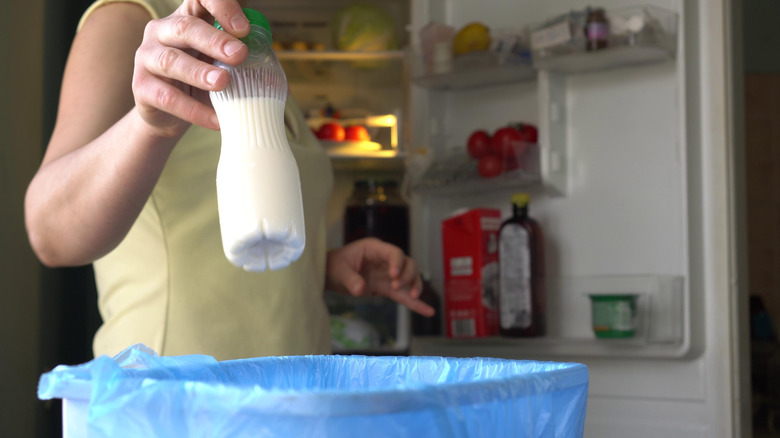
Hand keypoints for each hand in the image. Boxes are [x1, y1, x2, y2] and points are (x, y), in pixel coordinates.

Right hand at [132, 0, 249, 136]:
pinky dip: (194, 110)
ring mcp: (147, 58)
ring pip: (171, 60)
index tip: (244, 28)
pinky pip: (168, 97)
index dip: (221, 6)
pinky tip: (216, 119)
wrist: (170, 114)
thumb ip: (238, 57)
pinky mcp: (141, 87)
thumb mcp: (219, 63)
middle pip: (185, 28)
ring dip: (199, 72)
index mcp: (186, 17)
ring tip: (223, 82)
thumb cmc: (201, 80)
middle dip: (215, 40)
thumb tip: (270, 65)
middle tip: (240, 55)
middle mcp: (161, 31)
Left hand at [326, 238, 434, 316]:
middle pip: (408, 263)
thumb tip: (361, 289)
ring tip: (412, 297)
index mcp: (375, 249)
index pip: (394, 252)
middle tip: (396, 287)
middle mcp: (385, 260)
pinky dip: (415, 304)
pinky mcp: (387, 287)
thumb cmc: (334, 267)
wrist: (330, 275)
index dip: (398, 263)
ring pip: (410, 277)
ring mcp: (388, 274)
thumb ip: (350, 280)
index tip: (394, 276)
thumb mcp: (338, 272)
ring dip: (414, 286)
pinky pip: (403, 295)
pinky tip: (428, 312)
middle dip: (407, 275)